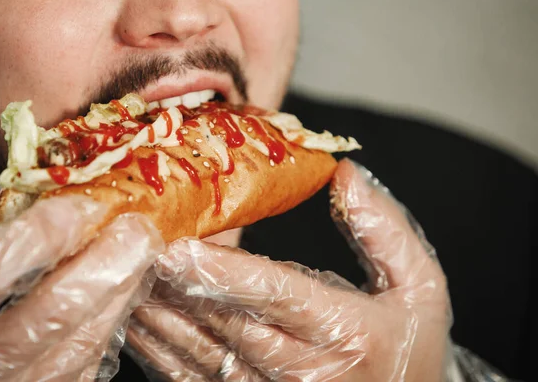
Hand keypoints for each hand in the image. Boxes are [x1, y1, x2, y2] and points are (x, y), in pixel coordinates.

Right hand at [0, 192, 164, 381]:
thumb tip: (52, 190)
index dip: (41, 233)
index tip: (84, 204)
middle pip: (58, 309)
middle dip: (108, 261)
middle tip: (138, 227)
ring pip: (88, 336)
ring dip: (123, 287)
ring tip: (142, 250)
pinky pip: (96, 353)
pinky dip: (117, 315)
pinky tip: (125, 286)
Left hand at [126, 159, 451, 380]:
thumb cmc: (409, 346)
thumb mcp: (419, 286)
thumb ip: (385, 230)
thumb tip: (346, 176)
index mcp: (348, 332)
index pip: (275, 295)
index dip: (223, 272)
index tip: (175, 248)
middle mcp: (305, 372)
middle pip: (225, 323)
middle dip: (173, 286)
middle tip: (129, 250)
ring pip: (200, 356)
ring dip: (156, 318)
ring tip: (117, 280)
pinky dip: (159, 355)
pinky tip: (134, 323)